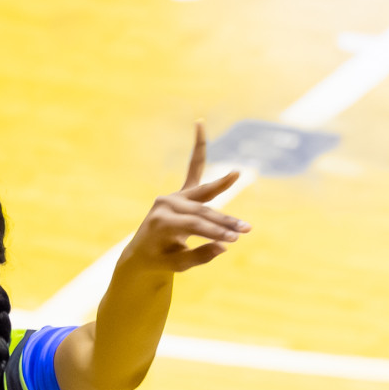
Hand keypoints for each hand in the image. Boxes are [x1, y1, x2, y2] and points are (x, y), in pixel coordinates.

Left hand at [122, 119, 252, 273]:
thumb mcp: (177, 265)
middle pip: (201, 211)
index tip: (234, 240)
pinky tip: (199, 124)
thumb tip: (224, 247)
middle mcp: (165, 205)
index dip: (216, 232)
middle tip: (246, 230)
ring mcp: (172, 197)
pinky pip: (193, 168)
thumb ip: (201, 255)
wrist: (141, 254)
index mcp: (161, 223)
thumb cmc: (160, 261)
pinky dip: (198, 147)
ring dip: (222, 185)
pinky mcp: (180, 194)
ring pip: (202, 192)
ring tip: (237, 173)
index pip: (195, 226)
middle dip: (224, 221)